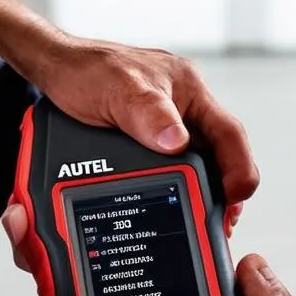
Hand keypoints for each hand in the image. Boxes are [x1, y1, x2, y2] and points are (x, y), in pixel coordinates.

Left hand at [15, 32, 258, 214]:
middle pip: (218, 157)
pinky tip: (163, 209)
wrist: (55, 71)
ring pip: (195, 167)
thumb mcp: (117, 88)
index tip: (236, 197)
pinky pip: (168, 169)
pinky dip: (170, 189)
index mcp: (189, 91)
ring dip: (196, 194)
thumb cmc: (86, 69)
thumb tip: (177, 142)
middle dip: (222, 192)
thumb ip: (147, 113)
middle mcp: (183, 111)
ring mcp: (166, 128)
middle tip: (217, 226)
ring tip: (193, 225)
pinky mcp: (147, 143)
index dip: (240, 168)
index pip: (229, 134)